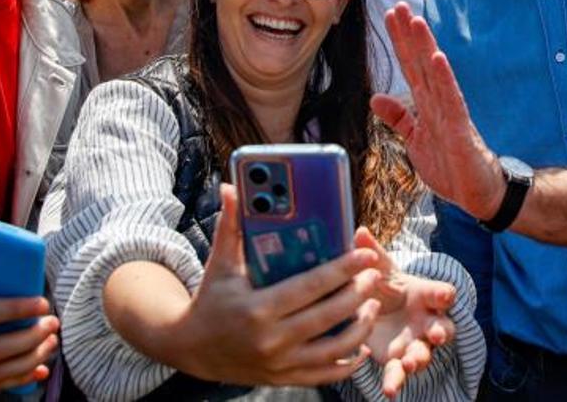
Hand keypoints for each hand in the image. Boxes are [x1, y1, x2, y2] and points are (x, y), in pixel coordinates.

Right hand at [172, 184, 384, 386]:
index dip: (342, 270)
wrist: (191, 348)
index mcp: (257, 308)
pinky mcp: (282, 378)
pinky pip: (323, 374)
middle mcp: (270, 339)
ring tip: (372, 306)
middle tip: (374, 275)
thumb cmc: (210, 298)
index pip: (309, 287)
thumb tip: (230, 187)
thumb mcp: (220, 263)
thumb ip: (229, 226)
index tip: (365, 255)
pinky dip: (347, 363)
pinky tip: (361, 347)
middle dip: (358, 295)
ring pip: (332, 349)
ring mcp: (278, 363)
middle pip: (328, 317)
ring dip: (359, 329)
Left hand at [353, 228, 455, 397]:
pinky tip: (389, 391)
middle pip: (443, 327)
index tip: (444, 294)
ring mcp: (415, 342)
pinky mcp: (399, 360)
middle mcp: (426, 320)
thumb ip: (371, 253)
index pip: (442, 293)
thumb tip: (359, 231)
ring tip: (409, 363)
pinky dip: (396, 381)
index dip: (444, 293)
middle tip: (434, 333)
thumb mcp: (379, 268)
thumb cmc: (385, 283)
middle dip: (441, 331)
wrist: (378, 308)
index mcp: (424, 294)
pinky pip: (401, 373)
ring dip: (419, 359)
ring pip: (424, 353)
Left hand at [371, 2, 505, 219]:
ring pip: (436, 75)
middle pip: (422, 63)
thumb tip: (376, 97)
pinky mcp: (461, 130)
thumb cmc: (451, 166)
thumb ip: (399, 118)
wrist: (478, 193)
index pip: (412, 67)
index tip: (391, 17)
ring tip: (417, 22)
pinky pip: (451, 100)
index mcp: (427, 105)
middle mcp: (439, 103)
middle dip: (410, 35)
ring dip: (426, 47)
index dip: (401, 42)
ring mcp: (451, 114)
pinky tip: (438, 59)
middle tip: (400, 6)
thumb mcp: (415, 140)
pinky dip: (444, 79)